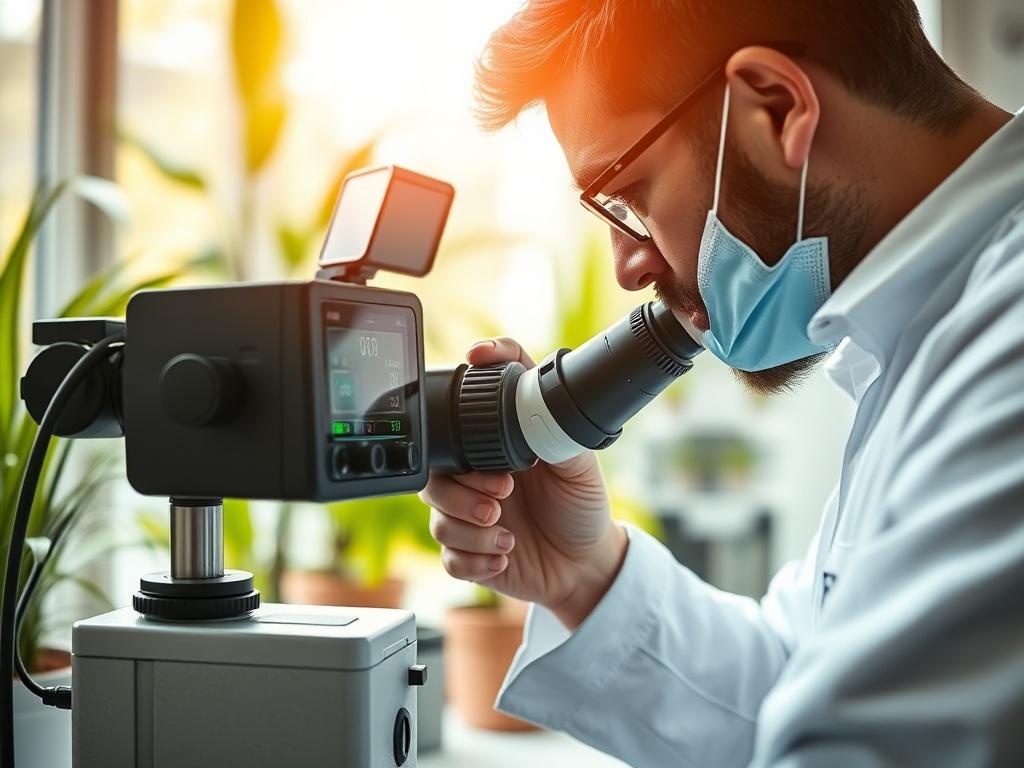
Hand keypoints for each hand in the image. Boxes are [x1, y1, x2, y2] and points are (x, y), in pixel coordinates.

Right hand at [420, 337, 627, 629]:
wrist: (585, 566)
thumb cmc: (581, 507)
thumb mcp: (581, 467)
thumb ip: (559, 437)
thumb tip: (540, 411)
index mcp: (500, 448)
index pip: (473, 405)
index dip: (472, 374)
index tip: (473, 356)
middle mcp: (477, 476)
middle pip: (435, 470)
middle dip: (462, 486)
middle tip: (503, 493)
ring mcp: (469, 514)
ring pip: (438, 516)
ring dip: (468, 529)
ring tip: (504, 534)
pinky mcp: (468, 553)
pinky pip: (448, 557)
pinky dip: (472, 559)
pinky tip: (502, 557)